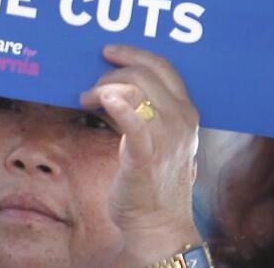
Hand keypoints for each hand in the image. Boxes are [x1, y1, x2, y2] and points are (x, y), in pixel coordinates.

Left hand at [78, 44, 201, 265]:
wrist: (157, 223)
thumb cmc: (152, 179)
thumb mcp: (158, 137)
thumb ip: (145, 110)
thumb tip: (113, 85)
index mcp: (186, 112)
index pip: (163, 66)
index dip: (134, 53)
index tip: (108, 51)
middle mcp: (180, 121)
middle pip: (143, 74)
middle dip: (110, 74)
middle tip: (90, 90)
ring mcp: (165, 138)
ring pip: (133, 90)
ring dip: (102, 88)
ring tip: (87, 101)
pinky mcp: (145, 157)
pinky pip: (134, 123)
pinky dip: (118, 106)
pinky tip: (103, 100)